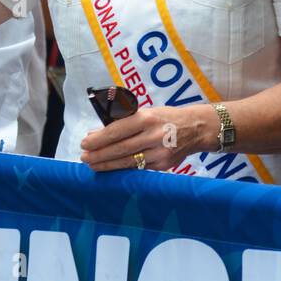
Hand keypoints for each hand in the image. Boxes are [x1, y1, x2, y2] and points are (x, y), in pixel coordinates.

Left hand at [79, 104, 213, 171]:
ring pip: (128, 162)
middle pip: (120, 149)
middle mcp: (153, 135)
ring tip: (93, 165)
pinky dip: (123, 168)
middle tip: (84, 158)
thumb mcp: (146, 112)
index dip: (99, 139)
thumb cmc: (165, 118)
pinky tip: (112, 168)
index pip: (117, 130)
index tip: (85, 143)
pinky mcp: (164, 165)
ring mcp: (159, 152)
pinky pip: (139, 168)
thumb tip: (97, 133)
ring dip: (107, 165)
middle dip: (99, 155)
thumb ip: (124, 122)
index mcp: (147, 118)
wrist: (195, 128)